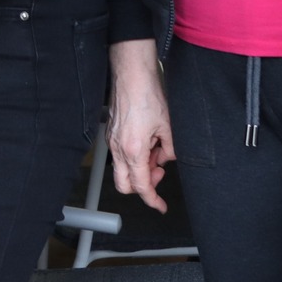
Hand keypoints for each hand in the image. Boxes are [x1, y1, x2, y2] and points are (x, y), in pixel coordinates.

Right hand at [108, 39, 176, 213]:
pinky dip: (134, 156)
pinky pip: (121, 154)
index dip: (152, 200)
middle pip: (125, 185)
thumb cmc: (147, 95)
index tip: (160, 206)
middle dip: (143, 186)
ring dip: (140, 168)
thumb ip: (171, 150)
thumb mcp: (168, 127)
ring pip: (123, 169)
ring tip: (156, 150)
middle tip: (159, 173)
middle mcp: (118, 148)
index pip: (141, 186)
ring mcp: (111, 140)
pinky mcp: (111, 133)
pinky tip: (147, 142)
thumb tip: (167, 158)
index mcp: (133, 150)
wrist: (132, 75)